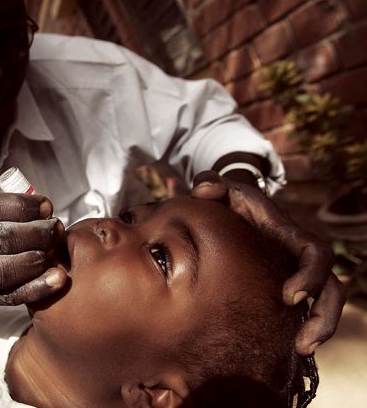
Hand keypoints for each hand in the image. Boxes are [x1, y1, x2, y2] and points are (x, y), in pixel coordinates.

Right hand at [0, 192, 67, 317]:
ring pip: (4, 270)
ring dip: (37, 260)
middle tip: (55, 230)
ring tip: (52, 252)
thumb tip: (43, 208)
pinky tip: (56, 280)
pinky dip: (37, 288)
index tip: (47, 207)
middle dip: (36, 232)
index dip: (23, 206)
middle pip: (0, 237)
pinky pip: (9, 296)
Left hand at [191, 170, 345, 355]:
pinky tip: (282, 351)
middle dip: (324, 315)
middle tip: (303, 342)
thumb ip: (211, 184)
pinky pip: (301, 313)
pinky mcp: (284, 289)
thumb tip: (204, 190)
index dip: (310, 275)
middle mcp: (298, 257)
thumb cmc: (228, 201)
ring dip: (319, 329)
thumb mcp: (221, 190)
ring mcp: (295, 274)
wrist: (232, 211)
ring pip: (325, 303)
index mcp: (289, 235)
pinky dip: (297, 331)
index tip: (290, 296)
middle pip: (332, 288)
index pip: (316, 254)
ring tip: (303, 351)